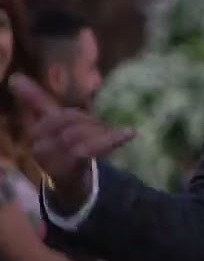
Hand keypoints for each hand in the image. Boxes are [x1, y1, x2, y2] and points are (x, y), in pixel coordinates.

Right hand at [9, 74, 133, 206]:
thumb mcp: (51, 123)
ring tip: (113, 136)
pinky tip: (130, 133)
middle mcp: (38, 147)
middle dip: (90, 123)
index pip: (60, 116)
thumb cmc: (61, 148)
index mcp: (35, 133)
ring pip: (79, 137)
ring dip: (100, 133)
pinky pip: (90, 151)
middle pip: (70, 123)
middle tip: (103, 129)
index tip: (91, 121)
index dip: (79, 116)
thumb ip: (35, 101)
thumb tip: (16, 77)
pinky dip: (112, 140)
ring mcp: (51, 162)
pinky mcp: (68, 172)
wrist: (69, 183)